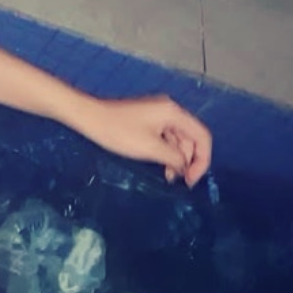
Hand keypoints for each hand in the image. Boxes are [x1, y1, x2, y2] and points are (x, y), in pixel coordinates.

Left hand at [76, 94, 212, 187]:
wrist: (91, 118)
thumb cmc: (119, 132)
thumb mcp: (150, 148)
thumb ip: (174, 157)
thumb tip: (185, 167)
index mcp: (173, 113)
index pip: (202, 136)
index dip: (202, 160)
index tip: (191, 179)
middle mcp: (170, 111)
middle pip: (191, 138)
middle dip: (188, 160)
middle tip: (178, 181)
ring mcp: (159, 114)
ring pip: (179, 140)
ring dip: (176, 159)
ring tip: (168, 176)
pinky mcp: (149, 120)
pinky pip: (167, 138)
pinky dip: (167, 152)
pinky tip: (161, 166)